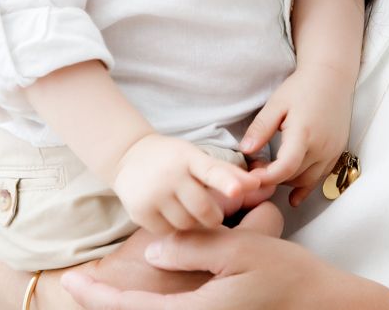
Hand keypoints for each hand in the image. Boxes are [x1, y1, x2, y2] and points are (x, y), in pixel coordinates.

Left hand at [61, 204, 372, 309]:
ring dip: (129, 306)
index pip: (133, 307)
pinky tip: (142, 299)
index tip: (71, 280)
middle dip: (106, 304)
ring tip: (101, 290)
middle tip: (77, 284)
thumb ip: (193, 247)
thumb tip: (153, 250)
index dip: (98, 294)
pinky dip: (150, 308)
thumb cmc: (287, 273)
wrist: (324, 304)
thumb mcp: (240, 248)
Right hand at [114, 134, 259, 233]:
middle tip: (210, 212)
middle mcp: (169, 175)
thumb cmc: (173, 158)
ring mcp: (153, 194)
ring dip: (192, 222)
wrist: (129, 156)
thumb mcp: (196, 157)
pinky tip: (168, 212)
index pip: (211, 171)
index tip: (239, 190)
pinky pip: (167, 231)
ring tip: (185, 207)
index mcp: (188, 157)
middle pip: (203, 209)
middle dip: (213, 215)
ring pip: (187, 224)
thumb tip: (258, 183)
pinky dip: (172, 227)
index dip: (227, 182)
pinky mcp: (139, 212)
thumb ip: (226, 172)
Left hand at [241, 64, 354, 205]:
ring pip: (307, 181)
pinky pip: (320, 177)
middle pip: (294, 177)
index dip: (266, 178)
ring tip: (271, 171)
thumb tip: (245, 150)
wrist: (331, 77)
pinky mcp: (337, 152)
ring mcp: (332, 152)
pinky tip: (294, 196)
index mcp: (304, 133)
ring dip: (287, 182)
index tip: (251, 177)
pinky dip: (305, 186)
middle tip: (256, 168)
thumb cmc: (302, 87)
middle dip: (272, 178)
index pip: (285, 168)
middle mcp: (322, 147)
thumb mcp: (276, 104)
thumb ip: (261, 128)